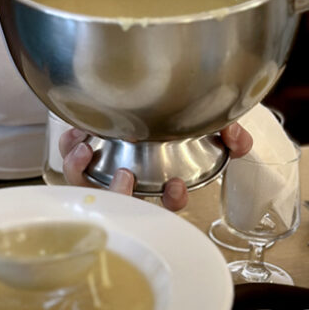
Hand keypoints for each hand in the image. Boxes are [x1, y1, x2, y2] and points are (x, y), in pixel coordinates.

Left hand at [60, 122, 252, 212]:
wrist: (154, 103)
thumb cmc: (178, 125)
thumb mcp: (206, 129)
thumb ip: (227, 134)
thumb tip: (239, 138)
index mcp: (162, 182)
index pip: (168, 206)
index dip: (172, 201)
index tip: (176, 187)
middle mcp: (133, 182)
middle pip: (121, 203)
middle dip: (121, 195)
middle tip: (124, 176)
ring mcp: (105, 172)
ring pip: (86, 186)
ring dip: (84, 171)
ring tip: (86, 150)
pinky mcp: (84, 156)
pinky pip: (70, 160)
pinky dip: (69, 147)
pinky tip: (76, 131)